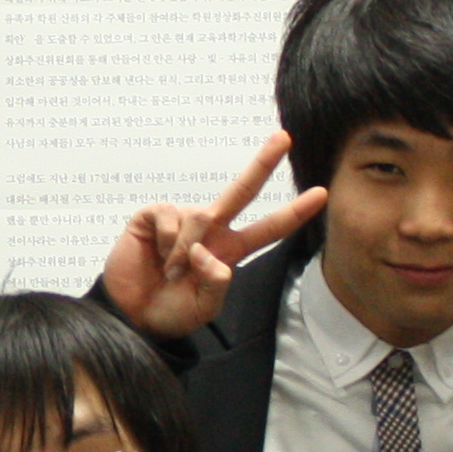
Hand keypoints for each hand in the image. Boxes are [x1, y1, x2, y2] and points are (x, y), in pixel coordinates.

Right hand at [100, 131, 322, 340]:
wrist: (131, 314)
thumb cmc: (170, 311)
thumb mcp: (203, 309)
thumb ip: (216, 284)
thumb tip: (208, 252)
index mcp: (229, 250)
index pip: (268, 229)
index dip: (294, 212)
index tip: (321, 194)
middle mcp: (210, 229)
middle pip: (243, 191)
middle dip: (264, 163)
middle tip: (284, 136)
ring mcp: (182, 219)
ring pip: (200, 218)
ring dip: (185, 251)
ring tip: (171, 272)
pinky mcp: (154, 216)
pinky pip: (169, 217)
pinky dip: (165, 242)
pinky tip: (156, 255)